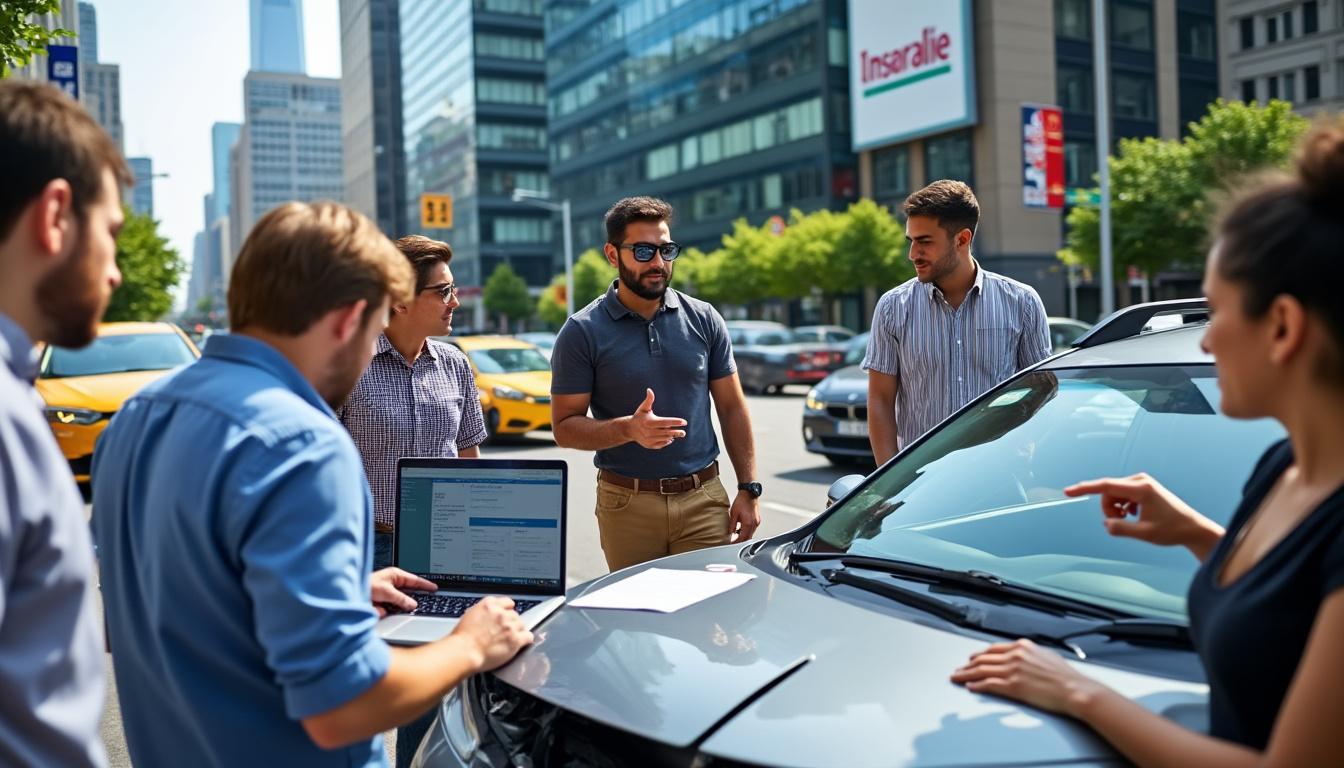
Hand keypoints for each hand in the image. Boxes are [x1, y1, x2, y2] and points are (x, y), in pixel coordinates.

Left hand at [370, 567, 436, 617]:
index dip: (425, 584)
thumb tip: (412, 605)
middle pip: (408, 593)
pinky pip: (390, 609)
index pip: (415, 580)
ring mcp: (387, 593)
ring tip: (385, 605)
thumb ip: (401, 599)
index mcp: (395, 575)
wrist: (348, 595)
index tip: (435, 588)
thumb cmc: (365, 585)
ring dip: (394, 606)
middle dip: (408, 600)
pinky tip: (378, 608)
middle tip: (415, 605)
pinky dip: (385, 610)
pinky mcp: (382, 602)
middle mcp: (392, 583)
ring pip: (399, 603)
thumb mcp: (387, 591)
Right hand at [451, 596, 533, 671]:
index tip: (506, 615)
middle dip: (510, 623)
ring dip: (517, 631)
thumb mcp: (470, 615)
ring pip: (522, 625)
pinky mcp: (515, 639)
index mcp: (489, 605)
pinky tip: (521, 643)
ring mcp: (509, 626)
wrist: (464, 652)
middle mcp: (501, 613)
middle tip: (504, 632)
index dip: (507, 610)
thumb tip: (489, 615)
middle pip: (514, 615)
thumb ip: (484, 612)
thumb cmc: (462, 639)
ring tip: (509, 639)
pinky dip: (526, 640)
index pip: (507, 602)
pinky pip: (528, 636)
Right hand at [625, 388, 686, 449]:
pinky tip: (670, 438)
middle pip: (666, 432)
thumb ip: (649, 399)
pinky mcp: (649, 445)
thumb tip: (649, 390)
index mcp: (649, 422)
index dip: (675, 422)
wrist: (630, 429)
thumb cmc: (639, 416)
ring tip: (679, 434)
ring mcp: (649, 439)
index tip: (685, 422)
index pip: (665, 422)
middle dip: (676, 432)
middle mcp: (649, 431)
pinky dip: (666, 441)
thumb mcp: (643, 407)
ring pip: (664, 438)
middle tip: (683, 433)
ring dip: (672, 436)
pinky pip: (661, 444)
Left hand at [727, 491, 760, 542]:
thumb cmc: (741, 501)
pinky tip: (741, 529)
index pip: (742, 538)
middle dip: (740, 541)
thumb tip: (729, 533)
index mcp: (748, 523)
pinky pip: (752, 529)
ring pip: (751, 534)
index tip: (731, 544)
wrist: (749, 493)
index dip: (736, 542)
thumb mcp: (733, 514)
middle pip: (747, 538)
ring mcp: (757, 522)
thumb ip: (732, 525)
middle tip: (733, 541)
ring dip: (744, 536)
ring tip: (736, 535)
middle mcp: (754, 524)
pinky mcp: (757, 519)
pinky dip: (747, 531)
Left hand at [951, 638, 1104, 715]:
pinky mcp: (1013, 685)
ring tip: (957, 678)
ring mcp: (1013, 670)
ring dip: (966, 675)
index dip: (979, 654)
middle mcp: (1015, 655)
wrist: (1076, 689)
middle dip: (967, 665)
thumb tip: (1023, 656)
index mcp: (1023, 646)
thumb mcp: (1047, 656)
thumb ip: (1031, 654)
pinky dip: (977, 685)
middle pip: (983, 659)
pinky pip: (989, 684)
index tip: (971, 659)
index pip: (993, 649)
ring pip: (982, 670)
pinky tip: (970, 687)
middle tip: (958, 670)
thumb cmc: (1067, 677)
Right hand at [1064, 473, 1219, 547]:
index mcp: (1141, 489)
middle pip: (1108, 492)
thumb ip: (1121, 529)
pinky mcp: (1142, 487)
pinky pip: (1120, 495)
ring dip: (1114, 509)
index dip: (1084, 488)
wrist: (1192, 528)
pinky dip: (1121, 507)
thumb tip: (1106, 524)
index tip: (1068, 491)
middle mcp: (1140, 481)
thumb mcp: (1145, 534)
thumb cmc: (1172, 530)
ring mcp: (1141, 483)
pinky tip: (1133, 515)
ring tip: (1128, 520)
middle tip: (1120, 524)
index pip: (1106, 486)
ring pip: (1113, 494)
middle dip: (1108, 509)